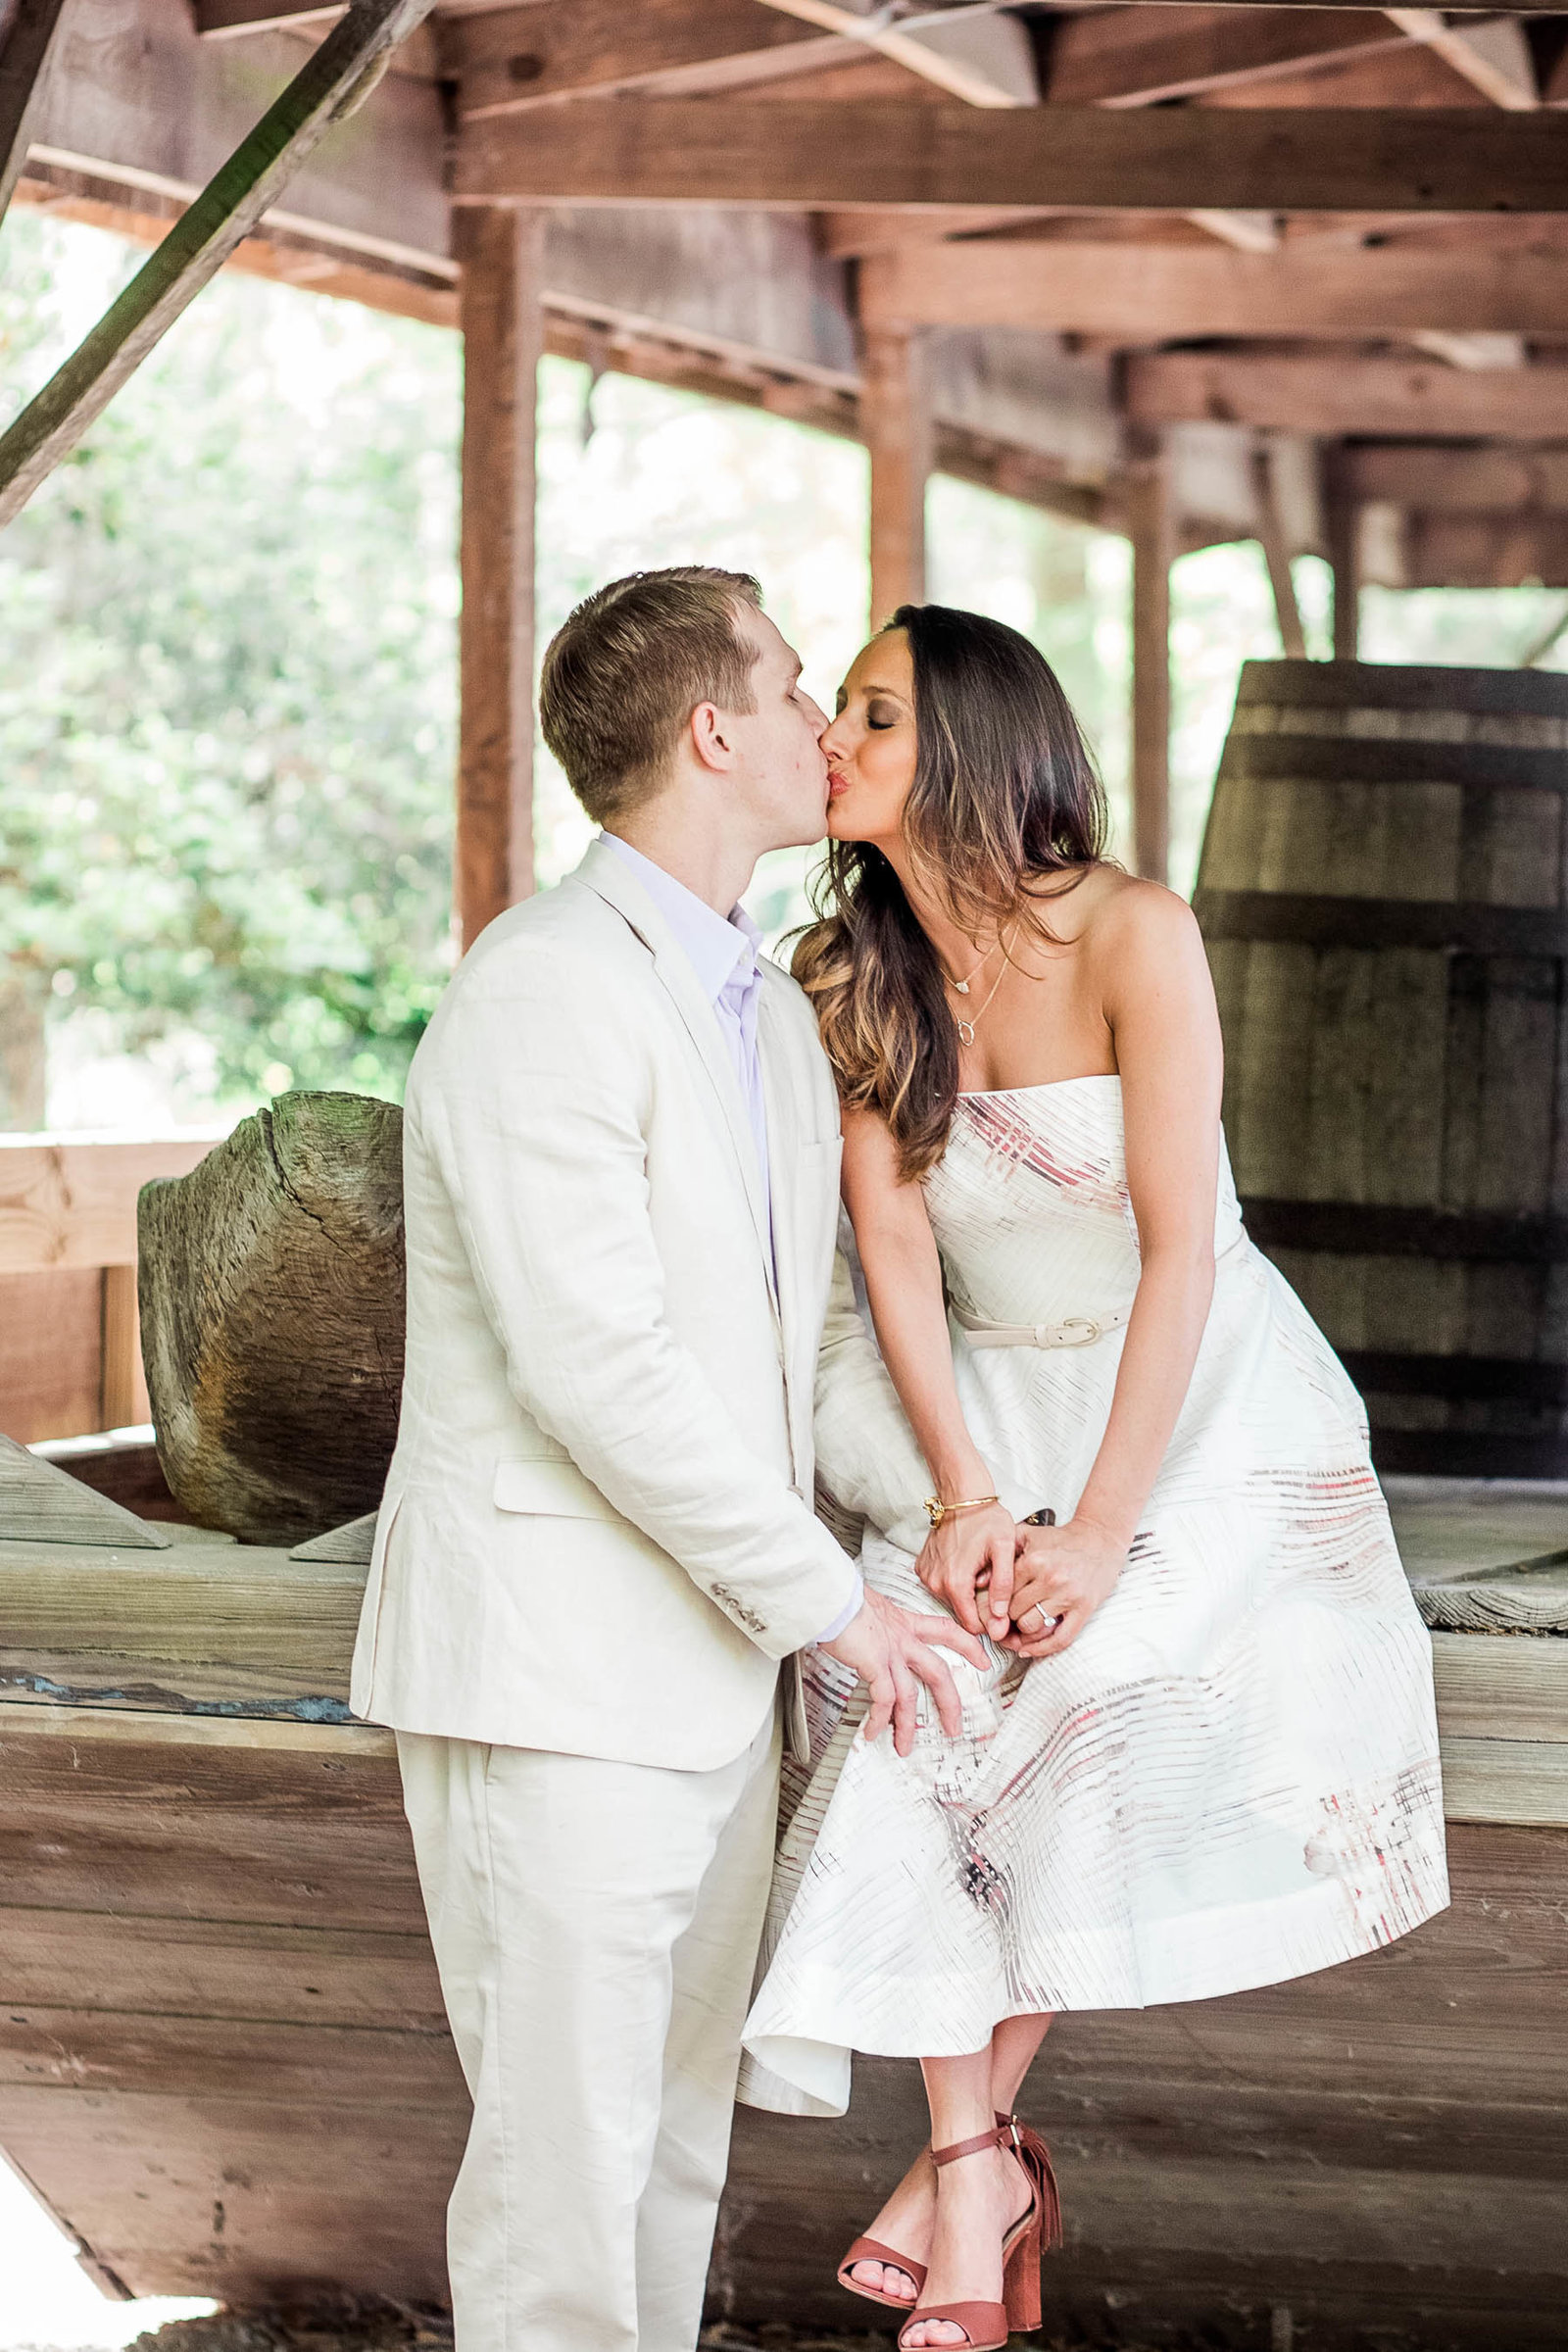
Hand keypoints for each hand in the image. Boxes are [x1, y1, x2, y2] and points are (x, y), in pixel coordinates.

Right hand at [824, 1586, 989, 1755]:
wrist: (830, 1594)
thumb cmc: (841, 1598)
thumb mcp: (868, 1605)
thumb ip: (875, 1621)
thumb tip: (867, 1629)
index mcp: (904, 1622)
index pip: (946, 1630)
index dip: (967, 1645)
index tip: (981, 1658)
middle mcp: (902, 1639)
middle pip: (938, 1673)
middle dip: (949, 1703)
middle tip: (954, 1726)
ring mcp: (890, 1652)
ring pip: (909, 1696)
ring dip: (907, 1726)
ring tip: (905, 1747)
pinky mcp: (875, 1663)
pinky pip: (883, 1699)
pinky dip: (879, 1720)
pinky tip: (872, 1732)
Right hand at [913, 1501, 1018, 1640]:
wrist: (962, 1497)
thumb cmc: (986, 1519)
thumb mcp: (1004, 1548)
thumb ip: (1003, 1585)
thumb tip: (999, 1617)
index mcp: (955, 1582)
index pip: (972, 1625)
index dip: (991, 1624)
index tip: (1004, 1614)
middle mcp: (935, 1582)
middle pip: (962, 1614)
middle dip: (981, 1607)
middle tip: (995, 1583)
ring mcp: (927, 1575)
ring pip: (953, 1601)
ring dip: (969, 1594)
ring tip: (982, 1572)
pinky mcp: (923, 1568)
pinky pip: (942, 1587)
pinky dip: (956, 1582)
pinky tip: (968, 1566)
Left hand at [1002, 1516, 1128, 1658]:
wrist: (1099, 1540)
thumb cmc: (1061, 1539)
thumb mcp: (1029, 1534)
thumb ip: (1002, 1549)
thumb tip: (979, 1578)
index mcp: (1034, 1560)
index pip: (1002, 1592)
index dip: (993, 1603)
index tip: (991, 1608)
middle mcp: (1050, 1578)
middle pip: (1013, 1611)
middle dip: (1005, 1617)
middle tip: (1002, 1619)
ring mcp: (1068, 1595)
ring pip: (1030, 1626)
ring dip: (1022, 1630)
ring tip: (1019, 1626)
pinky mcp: (1084, 1610)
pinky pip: (1060, 1639)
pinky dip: (1041, 1649)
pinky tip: (1028, 1650)